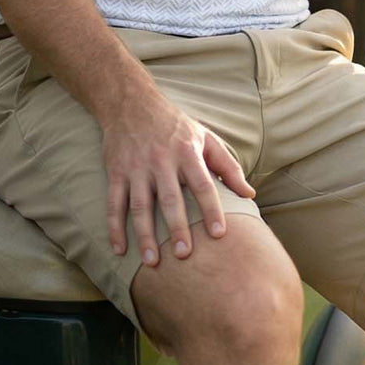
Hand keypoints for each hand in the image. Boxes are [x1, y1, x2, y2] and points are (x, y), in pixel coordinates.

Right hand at [101, 87, 253, 265]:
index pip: (203, 185)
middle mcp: (161, 161)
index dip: (211, 209)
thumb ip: (228, 167)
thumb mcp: (206, 138)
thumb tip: (250, 195)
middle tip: (184, 254)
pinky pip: (114, 203)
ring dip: (145, 235)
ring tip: (153, 261)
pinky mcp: (116, 172)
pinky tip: (119, 249)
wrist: (131, 103)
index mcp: (187, 153)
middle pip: (170, 199)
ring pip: (140, 206)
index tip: (219, 234)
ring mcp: (136, 168)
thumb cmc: (175, 125)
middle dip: (177, 228)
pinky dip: (114, 227)